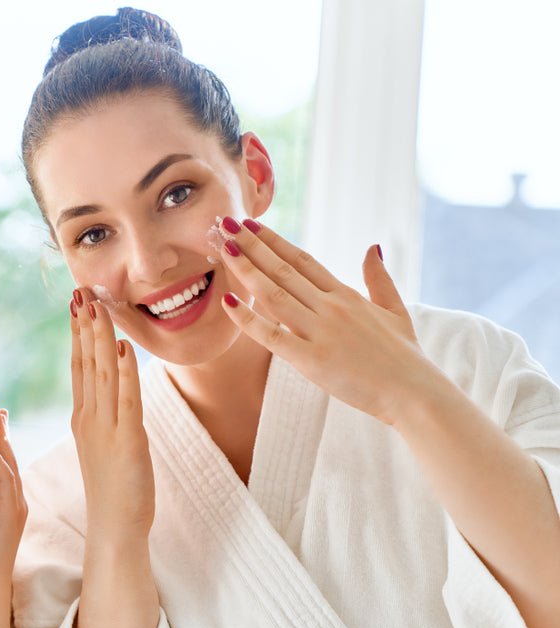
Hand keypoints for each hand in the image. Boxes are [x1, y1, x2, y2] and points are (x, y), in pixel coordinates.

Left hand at [0, 411, 26, 588]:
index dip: (0, 445)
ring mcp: (17, 506)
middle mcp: (17, 501)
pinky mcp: (11, 512)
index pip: (6, 466)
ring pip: (11, 465)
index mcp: (10, 502)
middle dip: (4, 435)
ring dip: (2, 442)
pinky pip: (6, 480)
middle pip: (11, 460)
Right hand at [70, 289, 154, 535]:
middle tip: (82, 291)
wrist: (114, 530)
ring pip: (102, 373)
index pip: (79, 367)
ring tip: (97, 305)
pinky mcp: (127, 441)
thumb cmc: (114, 491)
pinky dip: (124, 371)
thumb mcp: (104, 447)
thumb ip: (104, 417)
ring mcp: (105, 429)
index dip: (78, 333)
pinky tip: (122, 346)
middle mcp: (89, 419)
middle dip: (85, 325)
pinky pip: (126, 399)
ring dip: (100, 337)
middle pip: (86, 362)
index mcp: (83, 419)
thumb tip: (111, 392)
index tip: (77, 304)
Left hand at [215, 218, 440, 424]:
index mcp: (346, 295)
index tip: (254, 225)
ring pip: (274, 295)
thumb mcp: (395, 310)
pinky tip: (227, 301)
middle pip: (283, 270)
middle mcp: (330, 308)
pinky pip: (272, 335)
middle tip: (226, 224)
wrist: (414, 393)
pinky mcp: (311, 359)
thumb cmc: (404, 356)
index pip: (303, 260)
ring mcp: (320, 332)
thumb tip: (372, 247)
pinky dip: (247, 318)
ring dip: (246, 270)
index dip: (275, 241)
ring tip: (224, 249)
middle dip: (252, 246)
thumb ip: (379, 278)